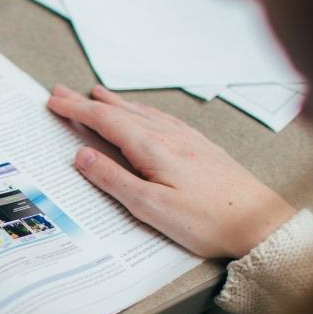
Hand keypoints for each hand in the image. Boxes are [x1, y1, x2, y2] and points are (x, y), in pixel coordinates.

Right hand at [47, 84, 295, 258]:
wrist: (258, 221)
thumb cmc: (207, 220)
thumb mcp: (150, 207)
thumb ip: (113, 179)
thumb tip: (81, 156)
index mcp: (152, 148)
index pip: (104, 121)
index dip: (76, 110)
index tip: (54, 102)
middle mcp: (168, 136)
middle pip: (119, 111)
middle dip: (87, 101)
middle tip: (62, 92)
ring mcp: (185, 138)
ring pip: (141, 112)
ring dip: (114, 102)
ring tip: (96, 93)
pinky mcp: (198, 146)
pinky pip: (160, 118)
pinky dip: (140, 110)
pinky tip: (141, 112)